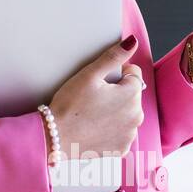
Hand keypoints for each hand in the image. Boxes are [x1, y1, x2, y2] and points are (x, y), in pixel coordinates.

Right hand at [49, 35, 145, 160]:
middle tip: (93, 97)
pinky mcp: (120, 149)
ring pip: (126, 114)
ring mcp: (129, 135)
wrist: (55, 138)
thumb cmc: (69, 105)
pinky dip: (111, 129)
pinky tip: (94, 127)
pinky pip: (120, 133)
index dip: (117, 74)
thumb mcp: (89, 75)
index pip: (134, 74)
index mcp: (131, 95)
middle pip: (131, 95)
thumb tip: (132, 42)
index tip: (99, 82)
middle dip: (117, 93)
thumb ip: (113, 57)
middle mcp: (136, 116)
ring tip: (92, 113)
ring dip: (115, 111)